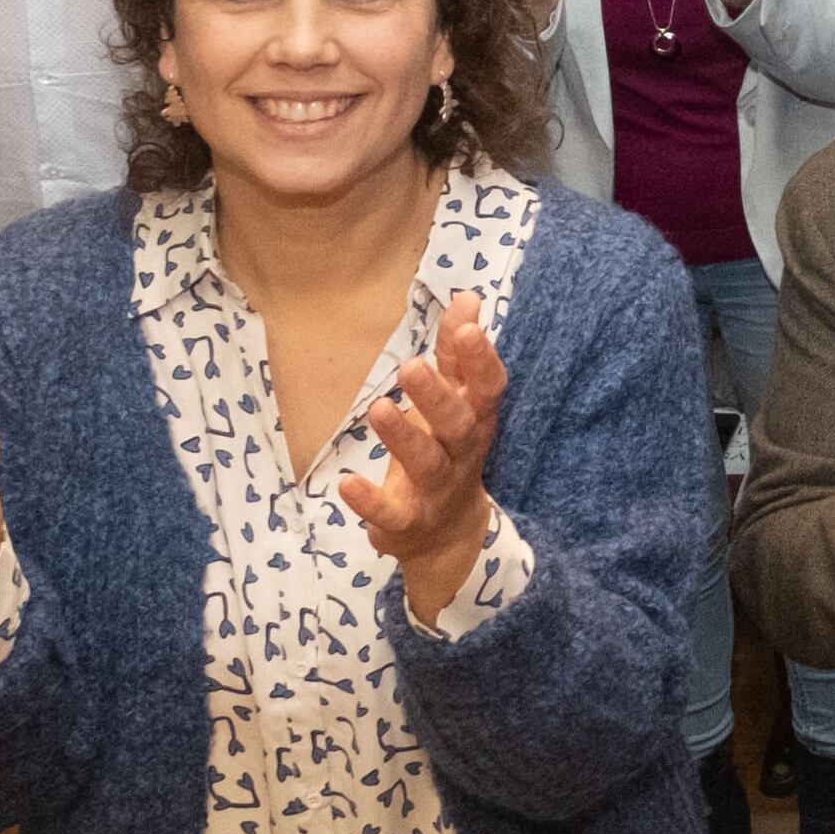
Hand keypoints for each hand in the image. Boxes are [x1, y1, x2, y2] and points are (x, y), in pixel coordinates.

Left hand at [335, 290, 512, 624]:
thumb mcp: (456, 403)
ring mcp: (436, 490)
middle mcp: (461, 453)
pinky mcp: (407, 523)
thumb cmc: (448, 451)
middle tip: (409, 365)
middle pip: (457, 425)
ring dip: (403, 438)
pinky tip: (347, 484)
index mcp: (475, 419)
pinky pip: (391, 514)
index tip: (467, 329)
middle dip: (437, 397)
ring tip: (378, 407)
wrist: (449, 537)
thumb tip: (467, 297)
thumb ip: (458, 354)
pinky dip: (369, 502)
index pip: (487, 388)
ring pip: (425, 464)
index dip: (480, 360)